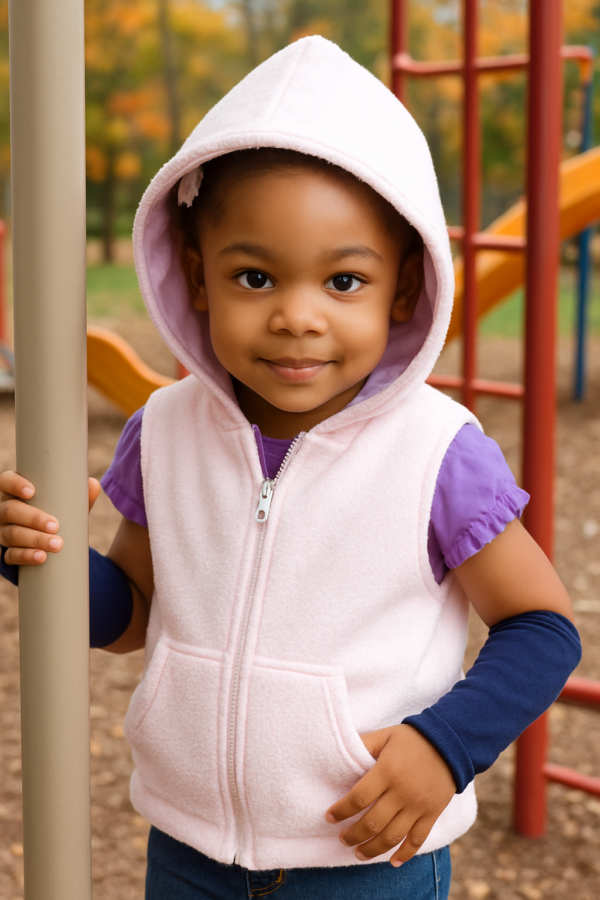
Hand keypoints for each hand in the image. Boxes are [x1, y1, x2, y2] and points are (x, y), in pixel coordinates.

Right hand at [0, 470, 100, 564]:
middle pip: (10, 510)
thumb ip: (79, 494)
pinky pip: (11, 556)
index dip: (15, 485)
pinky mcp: (7, 552)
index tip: (32, 492)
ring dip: (34, 539)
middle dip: (33, 518)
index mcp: (15, 491)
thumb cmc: (58, 512)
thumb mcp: (67, 503)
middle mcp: (5, 510)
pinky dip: (26, 556)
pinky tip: (41, 557)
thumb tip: (93, 484)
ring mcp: (3, 531)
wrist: (53, 540)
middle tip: (55, 525)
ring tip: (56, 544)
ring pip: (10, 534)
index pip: (6, 482)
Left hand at [325, 723, 455, 865]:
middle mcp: (401, 792)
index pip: (359, 798)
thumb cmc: (412, 739)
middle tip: (342, 839)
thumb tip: (340, 750)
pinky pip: (417, 840)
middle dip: (353, 835)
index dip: (341, 810)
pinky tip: (392, 862)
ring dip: (372, 849)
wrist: (450, 744)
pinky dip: (405, 854)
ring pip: (392, 836)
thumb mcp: (385, 735)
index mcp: (387, 771)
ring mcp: (418, 806)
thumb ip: (364, 744)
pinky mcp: (432, 814)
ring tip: (358, 853)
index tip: (329, 817)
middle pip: (372, 823)